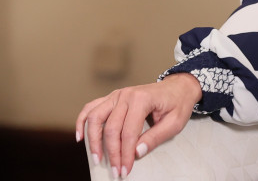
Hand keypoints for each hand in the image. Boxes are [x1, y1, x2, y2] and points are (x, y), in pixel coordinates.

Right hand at [75, 74, 201, 178]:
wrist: (177, 87)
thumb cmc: (177, 104)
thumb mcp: (174, 123)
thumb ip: (155, 137)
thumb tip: (136, 153)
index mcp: (141, 99)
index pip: (129, 132)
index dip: (125, 154)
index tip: (125, 170)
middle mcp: (125, 95)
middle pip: (111, 128)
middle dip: (112, 153)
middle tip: (115, 171)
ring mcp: (117, 95)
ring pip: (95, 117)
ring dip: (93, 140)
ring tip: (96, 158)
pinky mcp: (112, 98)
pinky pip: (91, 107)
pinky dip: (83, 121)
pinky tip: (80, 136)